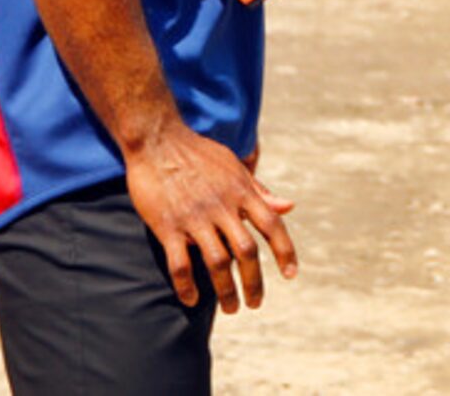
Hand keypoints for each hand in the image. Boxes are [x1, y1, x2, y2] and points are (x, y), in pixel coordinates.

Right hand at [124, 121, 297, 312]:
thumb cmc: (200, 154)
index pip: (271, 225)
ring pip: (217, 262)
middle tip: (256, 303)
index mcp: (241, 191)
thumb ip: (260, 192)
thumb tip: (289, 207)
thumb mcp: (235, 167)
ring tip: (231, 308)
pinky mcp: (167, 226)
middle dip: (254, 282)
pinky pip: (180, 263)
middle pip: (246, 251)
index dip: (284, 251)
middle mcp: (222, 206)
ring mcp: (194, 218)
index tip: (291, 274)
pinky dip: (186, 286)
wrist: (158, 140)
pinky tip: (193, 300)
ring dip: (226, 290)